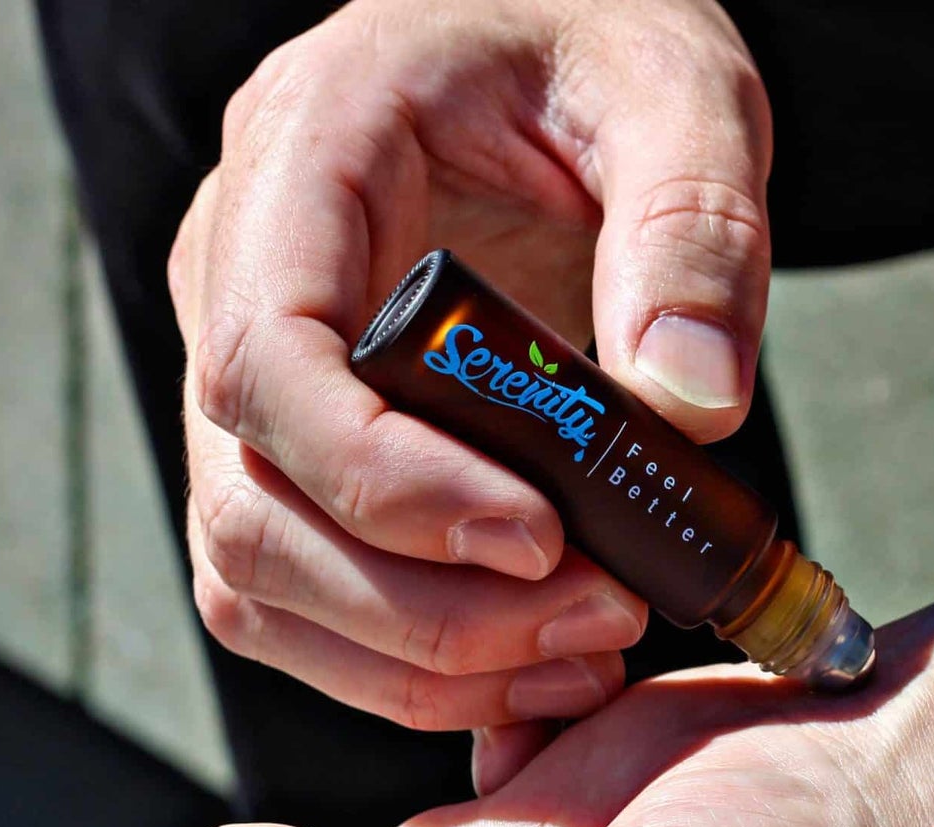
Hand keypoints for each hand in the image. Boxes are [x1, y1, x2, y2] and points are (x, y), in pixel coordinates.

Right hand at [168, 0, 773, 728]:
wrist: (554, 44)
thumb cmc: (596, 42)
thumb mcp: (677, 92)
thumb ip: (693, 230)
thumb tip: (692, 406)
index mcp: (304, 154)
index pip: (269, 361)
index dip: (388, 483)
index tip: (538, 539)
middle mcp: (239, 268)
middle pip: (252, 502)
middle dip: (419, 606)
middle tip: (596, 620)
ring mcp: (255, 364)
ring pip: (258, 574)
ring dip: (413, 656)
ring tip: (579, 654)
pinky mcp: (297, 437)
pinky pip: (301, 590)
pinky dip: (402, 658)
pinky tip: (529, 658)